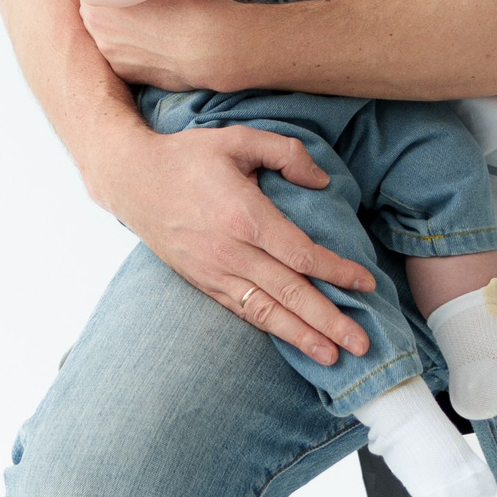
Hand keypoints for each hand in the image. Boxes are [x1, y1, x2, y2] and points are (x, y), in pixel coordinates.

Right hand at [93, 120, 373, 367]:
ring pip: (266, 311)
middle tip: (362, 345)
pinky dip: (271, 329)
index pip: (301, 255)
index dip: (337, 272)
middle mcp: (231, 252)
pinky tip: (294, 341)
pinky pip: (243, 311)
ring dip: (303, 336)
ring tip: (334, 357)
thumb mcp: (238, 138)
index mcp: (245, 217)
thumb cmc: (188, 156)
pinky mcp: (203, 282)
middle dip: (329, 321)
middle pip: (289, 293)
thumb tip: (322, 182)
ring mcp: (215, 272)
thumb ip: (285, 153)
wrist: (130, 179)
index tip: (366, 284)